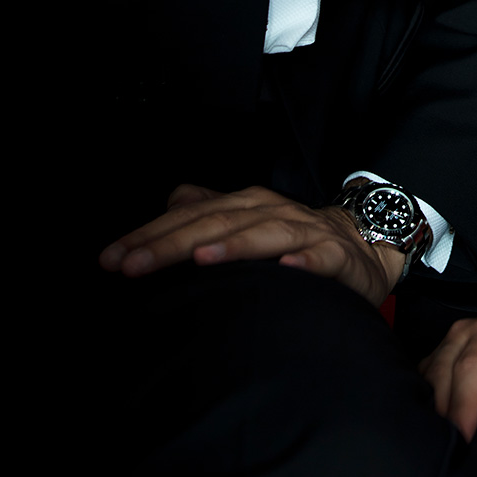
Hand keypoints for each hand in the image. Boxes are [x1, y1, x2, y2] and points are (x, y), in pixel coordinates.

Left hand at [98, 185, 400, 307]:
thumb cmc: (296, 240)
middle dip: (172, 244)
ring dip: (233, 245)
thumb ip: (207, 212)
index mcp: (244, 205)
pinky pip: (319, 260)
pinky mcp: (335, 257)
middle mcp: (270, 212)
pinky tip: (285, 272)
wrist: (366, 245)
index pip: (188, 217)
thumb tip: (168, 204)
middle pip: (217, 223)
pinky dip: (302, 264)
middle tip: (133, 264)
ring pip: (265, 235)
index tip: (110, 259)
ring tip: (200, 258)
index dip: (148, 236)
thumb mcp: (247, 222)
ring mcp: (304, 233)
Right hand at [421, 311, 476, 441]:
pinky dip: (428, 400)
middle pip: (443, 373)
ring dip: (433, 409)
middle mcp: (469, 331)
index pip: (471, 367)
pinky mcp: (444, 352)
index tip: (463, 439)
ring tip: (446, 441)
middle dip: (445, 414)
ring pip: (429, 376)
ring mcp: (453, 340)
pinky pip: (425, 377)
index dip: (463, 405)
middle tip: (454, 451)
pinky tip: (440, 424)